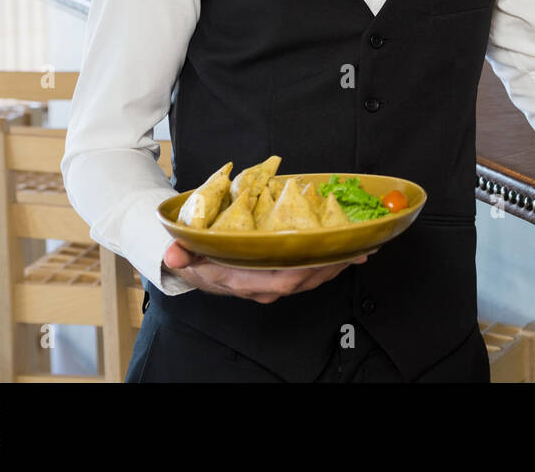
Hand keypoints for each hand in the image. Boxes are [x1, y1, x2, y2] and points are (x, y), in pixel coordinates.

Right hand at [161, 240, 371, 303]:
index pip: (281, 280)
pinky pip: (311, 271)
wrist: (196, 264)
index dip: (306, 270)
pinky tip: (350, 252)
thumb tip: (173, 255)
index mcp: (246, 280)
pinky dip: (332, 262)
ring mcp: (275, 282)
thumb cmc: (197, 256)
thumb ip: (182, 254)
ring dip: (337, 264)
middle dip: (332, 265)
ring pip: (312, 277)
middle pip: (305, 279)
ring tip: (361, 250)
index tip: (326, 256)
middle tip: (356, 249)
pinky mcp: (283, 274)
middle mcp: (265, 285)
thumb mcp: (186, 254)